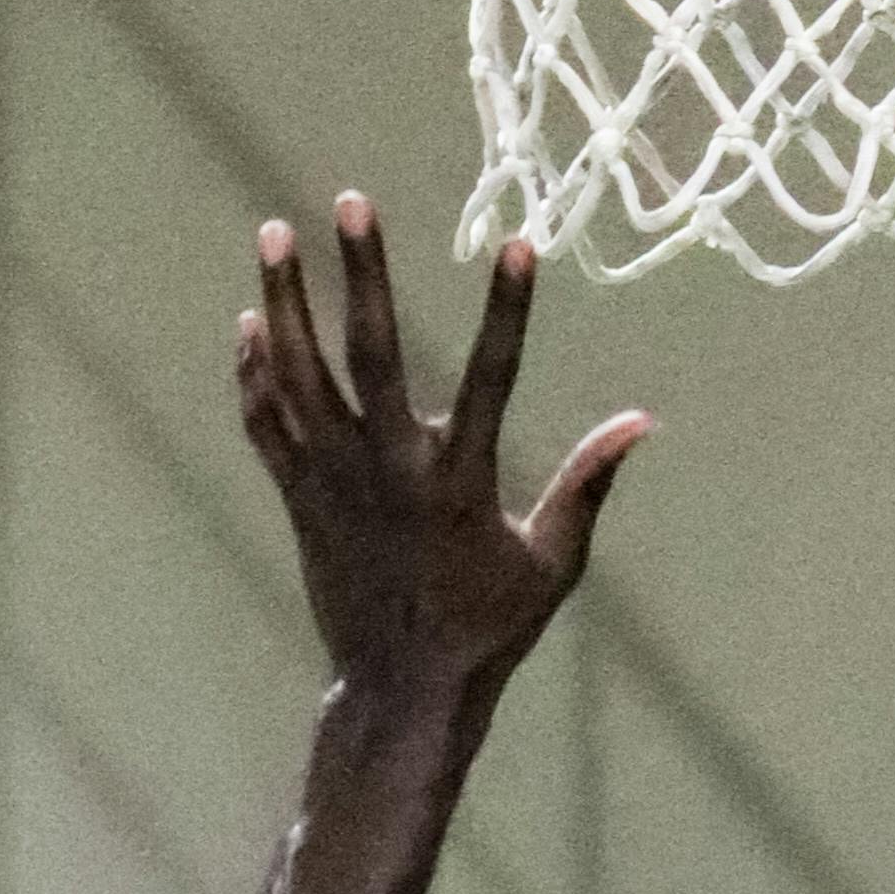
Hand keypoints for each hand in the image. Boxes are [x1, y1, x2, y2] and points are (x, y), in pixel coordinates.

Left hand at [236, 200, 645, 712]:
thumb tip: (642, 421)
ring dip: (284, 303)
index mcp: (462, 483)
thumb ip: (588, 485)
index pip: (491, 378)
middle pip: (368, 355)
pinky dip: (255, 373)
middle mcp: (391, 472)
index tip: (517, 242)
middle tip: (347, 202)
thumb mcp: (554, 562)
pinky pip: (265, 424)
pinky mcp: (298, 500)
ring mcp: (334, 483)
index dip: (506, 309)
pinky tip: (252, 322)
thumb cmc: (489, 627)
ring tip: (271, 235)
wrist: (401, 691)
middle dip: (360, 275)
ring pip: (299, 377)